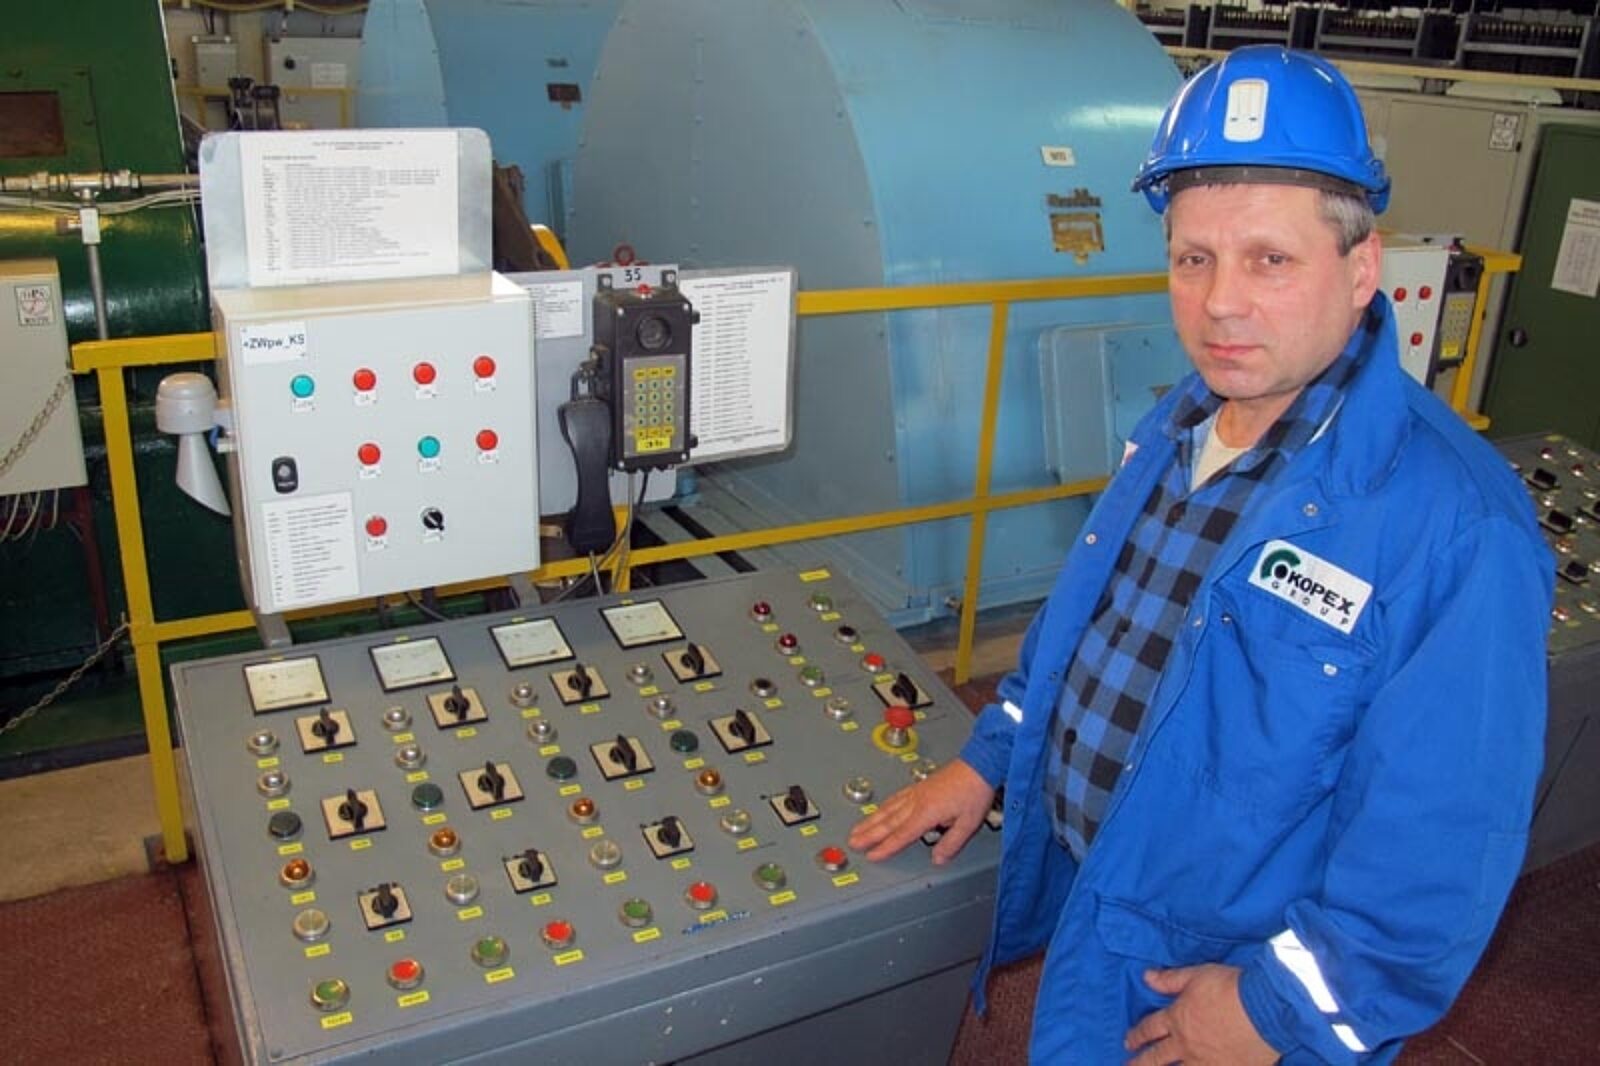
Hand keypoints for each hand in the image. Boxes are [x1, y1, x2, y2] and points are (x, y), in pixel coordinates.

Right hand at [846, 758, 993, 864]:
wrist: (978, 763)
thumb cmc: (974, 789)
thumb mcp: (969, 823)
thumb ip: (951, 843)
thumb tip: (938, 859)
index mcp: (927, 812)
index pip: (901, 834)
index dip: (885, 847)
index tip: (872, 855)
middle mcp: (917, 801)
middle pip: (888, 821)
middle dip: (869, 834)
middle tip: (853, 842)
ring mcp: (916, 792)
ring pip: (888, 808)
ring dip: (871, 820)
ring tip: (857, 829)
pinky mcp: (919, 786)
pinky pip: (895, 797)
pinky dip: (883, 805)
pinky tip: (879, 809)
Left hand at [1124, 964, 1278, 1065]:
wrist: (1264, 1010)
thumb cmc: (1230, 988)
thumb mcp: (1196, 975)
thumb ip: (1170, 979)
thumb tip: (1146, 976)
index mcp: (1177, 1019)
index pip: (1150, 1028)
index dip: (1137, 1035)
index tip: (1128, 1041)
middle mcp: (1186, 1044)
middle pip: (1156, 1057)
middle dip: (1140, 1063)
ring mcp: (1206, 1062)